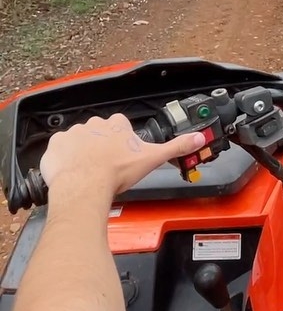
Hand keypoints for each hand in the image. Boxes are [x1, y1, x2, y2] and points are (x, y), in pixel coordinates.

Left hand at [39, 113, 205, 202]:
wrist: (86, 186)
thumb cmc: (116, 173)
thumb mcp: (153, 158)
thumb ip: (176, 147)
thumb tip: (198, 138)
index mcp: (117, 125)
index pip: (120, 127)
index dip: (121, 142)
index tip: (122, 155)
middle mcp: (94, 124)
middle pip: (99, 132)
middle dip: (101, 146)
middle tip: (106, 166)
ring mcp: (73, 134)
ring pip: (79, 140)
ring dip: (82, 152)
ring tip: (88, 171)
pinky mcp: (56, 145)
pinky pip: (59, 149)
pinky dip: (63, 158)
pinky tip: (71, 170)